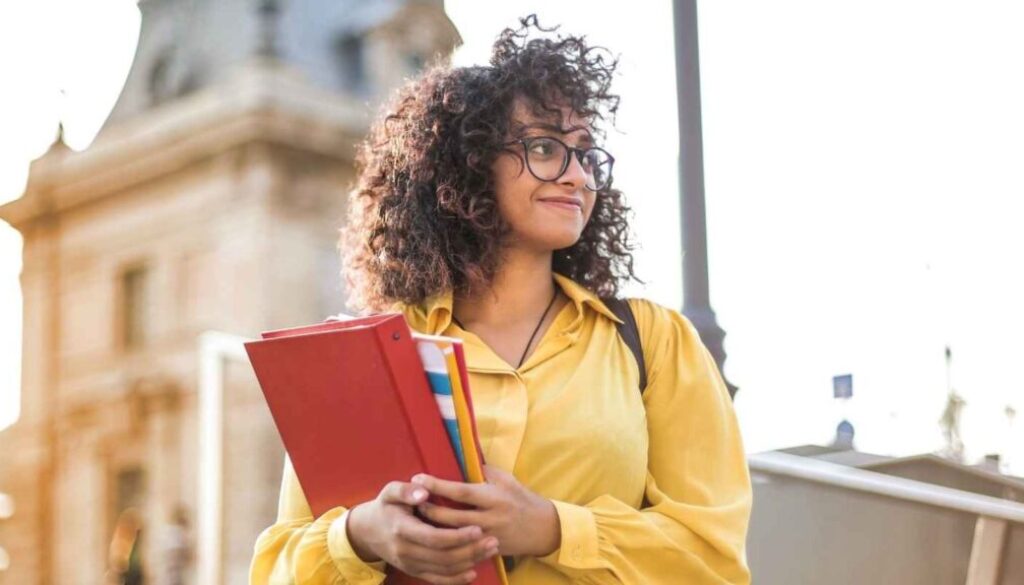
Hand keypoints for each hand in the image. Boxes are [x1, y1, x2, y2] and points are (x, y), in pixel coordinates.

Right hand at [346, 480, 499, 584]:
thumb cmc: (385, 507)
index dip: (457, 536)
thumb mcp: (390, 492)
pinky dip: (456, 579)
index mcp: (402, 529)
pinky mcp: (414, 572)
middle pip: (443, 557)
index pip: (434, 538)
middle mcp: (405, 551)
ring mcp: (410, 564)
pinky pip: (437, 580)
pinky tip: (473, 572)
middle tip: (493, 541)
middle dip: (471, 550)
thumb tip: (424, 491)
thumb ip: (406, 490)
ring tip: (490, 550)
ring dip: (469, 562)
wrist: (367, 531)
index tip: (478, 529)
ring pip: (444, 569)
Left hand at [412, 465, 560, 557]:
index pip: (460, 491)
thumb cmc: (522, 498)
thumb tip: (461, 458)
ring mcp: (488, 537)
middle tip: (410, 502)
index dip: (438, 485)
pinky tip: (432, 538)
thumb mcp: (506, 480)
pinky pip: (463, 549)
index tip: (418, 478)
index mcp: (493, 497)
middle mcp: (490, 518)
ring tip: (416, 519)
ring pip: (454, 535)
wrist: (543, 528)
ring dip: (433, 528)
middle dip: (429, 509)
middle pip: (452, 517)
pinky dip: (446, 543)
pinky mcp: (488, 550)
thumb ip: (484, 471)